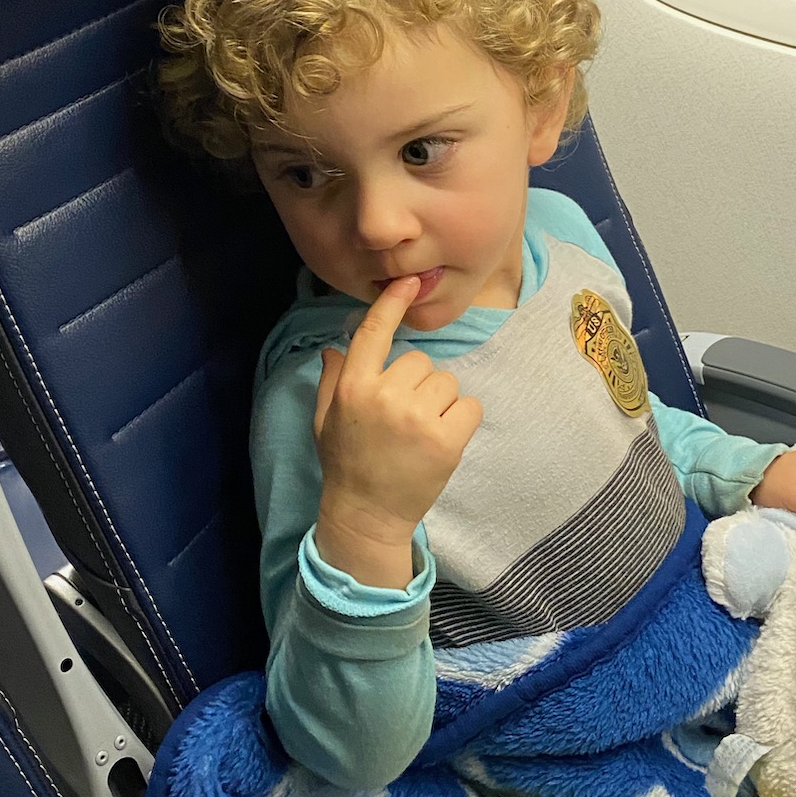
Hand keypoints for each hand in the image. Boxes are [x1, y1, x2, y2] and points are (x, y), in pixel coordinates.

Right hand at [313, 275, 482, 587]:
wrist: (367, 515)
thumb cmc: (345, 464)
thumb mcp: (325, 421)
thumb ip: (333, 381)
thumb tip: (334, 348)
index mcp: (353, 387)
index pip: (373, 334)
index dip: (392, 304)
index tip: (409, 281)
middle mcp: (384, 396)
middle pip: (419, 361)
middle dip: (417, 383)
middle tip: (403, 417)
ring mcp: (417, 418)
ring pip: (447, 382)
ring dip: (440, 401)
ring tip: (421, 431)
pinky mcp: (446, 440)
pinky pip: (470, 405)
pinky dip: (462, 419)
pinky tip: (442, 438)